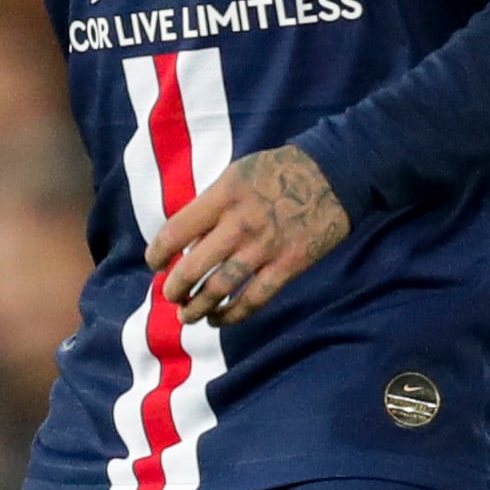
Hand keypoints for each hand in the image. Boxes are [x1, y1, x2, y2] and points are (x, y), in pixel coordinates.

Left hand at [149, 145, 349, 326]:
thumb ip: (212, 205)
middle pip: (192, 267)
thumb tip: (187, 241)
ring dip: (198, 308)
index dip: (157, 254)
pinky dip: (232, 315)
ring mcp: (265, 247)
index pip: (175, 232)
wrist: (335, 173)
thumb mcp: (237, 174)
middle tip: (171, 296)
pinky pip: (253, 299)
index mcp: (223, 196)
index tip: (155, 263)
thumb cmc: (280, 170)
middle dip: (175, 289)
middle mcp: (239, 223)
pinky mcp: (288, 265)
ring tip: (189, 315)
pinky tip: (220, 318)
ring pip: (219, 289)